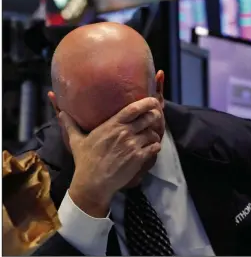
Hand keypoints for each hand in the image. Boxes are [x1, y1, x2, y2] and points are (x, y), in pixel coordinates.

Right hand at [60, 97, 162, 216]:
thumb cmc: (85, 161)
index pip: (133, 108)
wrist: (93, 183)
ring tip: (152, 137)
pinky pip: (155, 147)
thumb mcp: (76, 140)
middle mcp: (125, 132)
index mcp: (112, 125)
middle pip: (148, 118)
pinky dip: (156, 147)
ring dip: (155, 134)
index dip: (146, 103)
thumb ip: (70, 124)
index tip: (153, 101)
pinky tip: (152, 148)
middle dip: (155, 117)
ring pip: (153, 133)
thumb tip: (61, 112)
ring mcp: (133, 145)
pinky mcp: (138, 158)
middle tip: (155, 118)